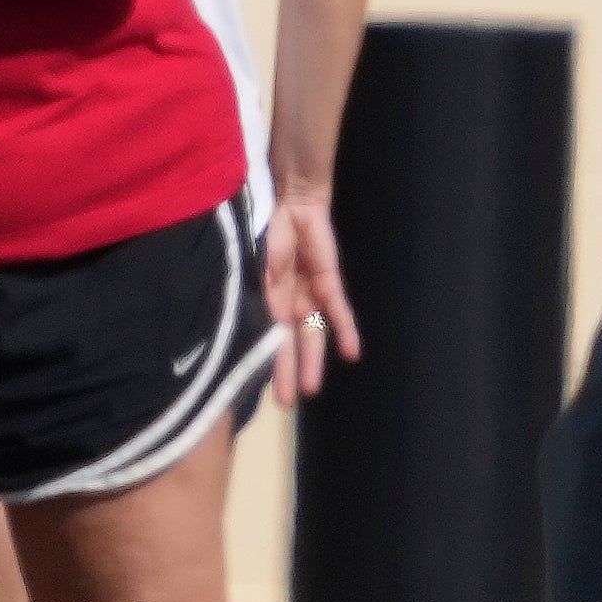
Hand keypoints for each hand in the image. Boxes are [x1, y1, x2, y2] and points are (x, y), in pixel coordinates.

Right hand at [264, 193, 360, 400]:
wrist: (294, 200)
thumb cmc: (269, 228)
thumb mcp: (255, 261)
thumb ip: (257, 286)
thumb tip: (251, 316)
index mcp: (266, 297)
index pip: (268, 335)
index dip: (267, 361)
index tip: (262, 386)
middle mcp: (288, 301)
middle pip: (290, 341)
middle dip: (289, 369)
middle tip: (288, 401)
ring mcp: (309, 293)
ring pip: (313, 332)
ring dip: (313, 359)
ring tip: (311, 388)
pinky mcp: (329, 281)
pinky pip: (337, 309)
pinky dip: (344, 330)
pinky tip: (351, 352)